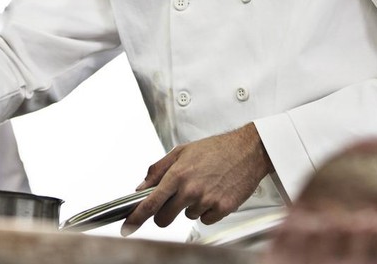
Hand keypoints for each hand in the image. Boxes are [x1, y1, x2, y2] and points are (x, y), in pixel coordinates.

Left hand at [121, 123, 272, 234]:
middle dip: (165, 214)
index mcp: (178, 174)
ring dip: (191, 206)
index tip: (128, 227)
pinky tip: (215, 193)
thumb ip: (158, 170)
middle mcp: (191, 189)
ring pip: (187, 216)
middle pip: (164, 219)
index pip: (150, 203)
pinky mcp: (222, 208)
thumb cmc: (217, 149)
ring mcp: (207, 200)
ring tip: (204, 186)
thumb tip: (142, 187)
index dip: (136, 218)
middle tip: (174, 201)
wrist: (248, 150)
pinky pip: (206, 220)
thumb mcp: (182, 151)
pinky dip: (208, 211)